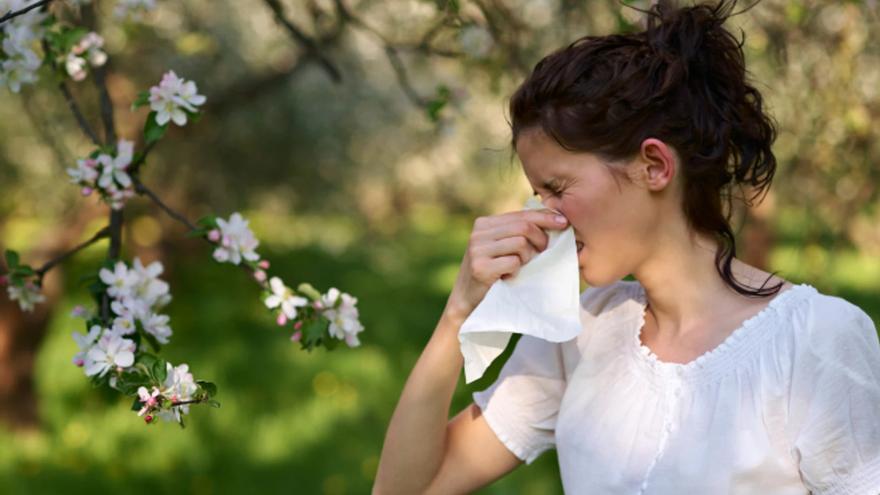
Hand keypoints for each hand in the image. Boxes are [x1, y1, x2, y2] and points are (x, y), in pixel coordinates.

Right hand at [442, 208, 568, 321]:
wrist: (468, 302)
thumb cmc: (492, 274)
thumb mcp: (502, 248)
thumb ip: (518, 234)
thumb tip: (552, 220)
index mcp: (485, 224)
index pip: (520, 214)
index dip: (544, 217)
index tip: (563, 221)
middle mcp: (478, 233)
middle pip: (523, 227)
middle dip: (540, 239)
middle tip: (543, 252)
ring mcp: (477, 249)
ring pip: (520, 243)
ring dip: (528, 257)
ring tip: (520, 267)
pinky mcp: (480, 267)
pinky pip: (514, 262)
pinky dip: (517, 270)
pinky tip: (509, 277)